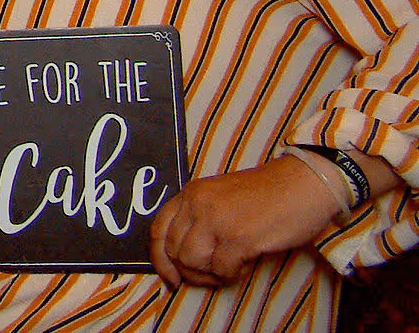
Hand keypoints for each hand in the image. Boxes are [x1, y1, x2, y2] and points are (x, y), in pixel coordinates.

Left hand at [148, 156, 338, 287]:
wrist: (302, 183)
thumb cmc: (267, 195)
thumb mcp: (220, 197)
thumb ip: (199, 219)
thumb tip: (183, 259)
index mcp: (191, 194)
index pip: (158, 230)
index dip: (160, 259)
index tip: (170, 277)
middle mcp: (198, 205)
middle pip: (173, 251)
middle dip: (188, 272)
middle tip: (210, 276)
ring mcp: (217, 220)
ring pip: (191, 262)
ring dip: (207, 276)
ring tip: (226, 271)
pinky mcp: (239, 237)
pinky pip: (221, 270)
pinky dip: (229, 276)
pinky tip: (243, 267)